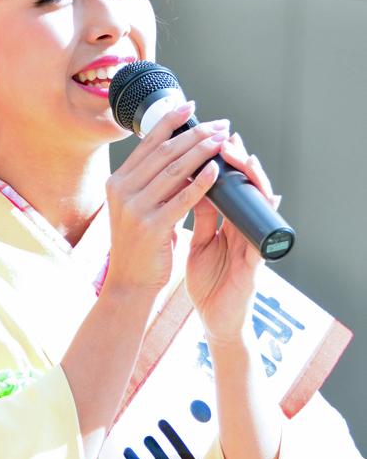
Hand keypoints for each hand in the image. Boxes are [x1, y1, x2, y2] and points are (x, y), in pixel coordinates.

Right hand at [105, 102, 230, 297]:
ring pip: (175, 170)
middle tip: (219, 124)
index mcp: (118, 181)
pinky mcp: (152, 226)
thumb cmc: (141, 245)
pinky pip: (183, 198)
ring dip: (202, 151)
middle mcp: (122, 189)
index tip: (190, 105)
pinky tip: (216, 170)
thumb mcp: (138, 207)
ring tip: (222, 139)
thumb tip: (182, 153)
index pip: (147, 142)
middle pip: (164, 152)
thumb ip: (153, 182)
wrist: (130, 284)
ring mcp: (135, 207)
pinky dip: (201, 182)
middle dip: (195, 134)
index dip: (170, 121)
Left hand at [185, 132, 281, 343]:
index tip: (211, 136)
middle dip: (238, 161)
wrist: (215, 321)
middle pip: (245, 188)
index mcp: (225, 223)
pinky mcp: (254, 264)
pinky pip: (261, 234)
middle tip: (227, 138)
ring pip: (259, 204)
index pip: (226, 186)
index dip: (221, 162)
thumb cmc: (209, 282)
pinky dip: (263, 217)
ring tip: (246, 157)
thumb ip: (200, 216)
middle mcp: (241, 229)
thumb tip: (190, 182)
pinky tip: (268, 200)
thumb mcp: (199, 243)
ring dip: (254, 180)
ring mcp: (250, 244)